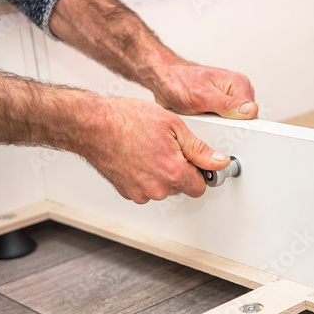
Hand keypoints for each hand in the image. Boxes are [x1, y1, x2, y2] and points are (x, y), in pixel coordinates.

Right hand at [80, 97, 229, 203]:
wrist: (93, 125)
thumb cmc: (128, 120)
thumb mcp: (173, 126)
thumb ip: (200, 149)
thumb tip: (219, 161)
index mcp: (174, 172)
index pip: (200, 187)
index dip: (199, 172)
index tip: (194, 162)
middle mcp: (158, 188)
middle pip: (182, 188)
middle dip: (180, 172)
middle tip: (168, 149)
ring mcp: (141, 193)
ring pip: (163, 190)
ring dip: (162, 176)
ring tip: (150, 151)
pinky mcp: (127, 193)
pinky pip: (146, 190)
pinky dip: (146, 178)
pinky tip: (139, 159)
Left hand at [144, 60, 258, 119]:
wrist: (162, 79)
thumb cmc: (178, 81)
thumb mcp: (202, 96)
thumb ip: (227, 105)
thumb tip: (250, 111)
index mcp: (239, 84)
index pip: (251, 114)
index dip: (239, 126)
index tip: (224, 129)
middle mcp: (237, 91)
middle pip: (243, 121)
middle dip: (227, 128)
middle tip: (209, 124)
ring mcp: (229, 100)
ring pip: (233, 125)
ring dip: (218, 128)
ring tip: (202, 121)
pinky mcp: (220, 108)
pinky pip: (223, 124)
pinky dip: (212, 127)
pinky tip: (201, 123)